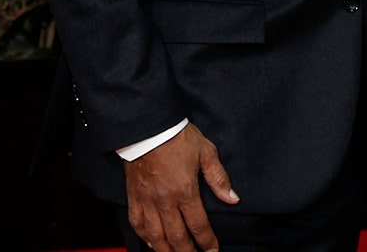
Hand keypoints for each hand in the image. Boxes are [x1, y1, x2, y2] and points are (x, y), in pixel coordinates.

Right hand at [123, 122, 237, 251]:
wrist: (147, 126)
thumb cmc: (176, 135)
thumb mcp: (205, 152)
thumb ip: (219, 178)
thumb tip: (232, 197)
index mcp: (185, 191)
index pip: (199, 225)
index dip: (207, 242)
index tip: (212, 250)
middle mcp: (165, 200)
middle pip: (177, 237)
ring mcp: (147, 200)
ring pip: (155, 236)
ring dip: (166, 251)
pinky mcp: (134, 196)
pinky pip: (136, 223)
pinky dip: (144, 237)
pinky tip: (151, 242)